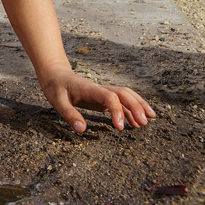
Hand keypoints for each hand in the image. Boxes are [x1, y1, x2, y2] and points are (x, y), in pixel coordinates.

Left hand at [40, 68, 155, 131]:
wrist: (56, 74)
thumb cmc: (56, 87)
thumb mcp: (57, 101)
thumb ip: (69, 114)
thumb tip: (82, 130)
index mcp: (90, 89)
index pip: (109, 96)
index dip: (117, 110)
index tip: (119, 127)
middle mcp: (100, 89)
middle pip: (123, 94)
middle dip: (136, 107)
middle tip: (144, 123)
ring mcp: (103, 92)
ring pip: (126, 96)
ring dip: (138, 106)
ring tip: (148, 121)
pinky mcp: (103, 97)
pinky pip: (121, 102)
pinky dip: (131, 110)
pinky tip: (137, 121)